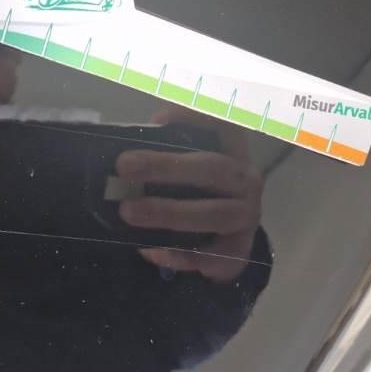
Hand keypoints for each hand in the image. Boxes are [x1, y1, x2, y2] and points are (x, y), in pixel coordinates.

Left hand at [117, 107, 263, 283]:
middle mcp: (246, 180)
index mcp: (234, 151)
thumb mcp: (190, 166)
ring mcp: (246, 217)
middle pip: (212, 168)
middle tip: (124, 166)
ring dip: (168, 212)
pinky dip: (177, 254)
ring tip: (128, 211)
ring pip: (213, 214)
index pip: (225, 124)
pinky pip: (209, 255)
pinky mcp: (239, 251)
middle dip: (165, 167)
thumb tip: (144, 138)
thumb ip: (171, 148)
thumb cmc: (202, 194)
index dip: (197, 116)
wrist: (228, 244)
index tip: (160, 117)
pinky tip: (149, 249)